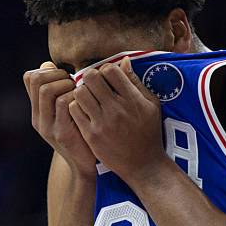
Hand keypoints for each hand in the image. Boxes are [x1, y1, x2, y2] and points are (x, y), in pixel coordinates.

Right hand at [23, 61, 96, 178]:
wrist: (87, 167)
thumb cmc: (83, 133)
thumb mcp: (67, 113)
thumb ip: (59, 92)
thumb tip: (49, 65)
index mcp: (38, 111)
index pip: (30, 77)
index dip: (48, 70)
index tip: (66, 77)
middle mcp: (39, 118)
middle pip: (36, 80)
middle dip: (58, 74)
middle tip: (75, 83)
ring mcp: (48, 127)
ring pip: (47, 90)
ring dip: (67, 84)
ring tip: (80, 92)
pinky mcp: (62, 134)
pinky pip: (64, 104)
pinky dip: (76, 97)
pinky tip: (87, 103)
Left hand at [69, 57, 166, 187]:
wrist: (144, 165)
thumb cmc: (149, 133)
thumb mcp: (151, 106)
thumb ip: (136, 82)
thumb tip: (124, 60)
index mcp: (133, 99)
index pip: (110, 70)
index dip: (106, 70)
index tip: (107, 79)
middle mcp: (117, 109)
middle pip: (91, 77)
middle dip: (90, 78)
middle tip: (93, 86)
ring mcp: (103, 123)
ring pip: (79, 92)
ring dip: (81, 92)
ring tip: (88, 99)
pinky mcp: (92, 135)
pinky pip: (74, 111)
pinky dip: (76, 108)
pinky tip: (84, 112)